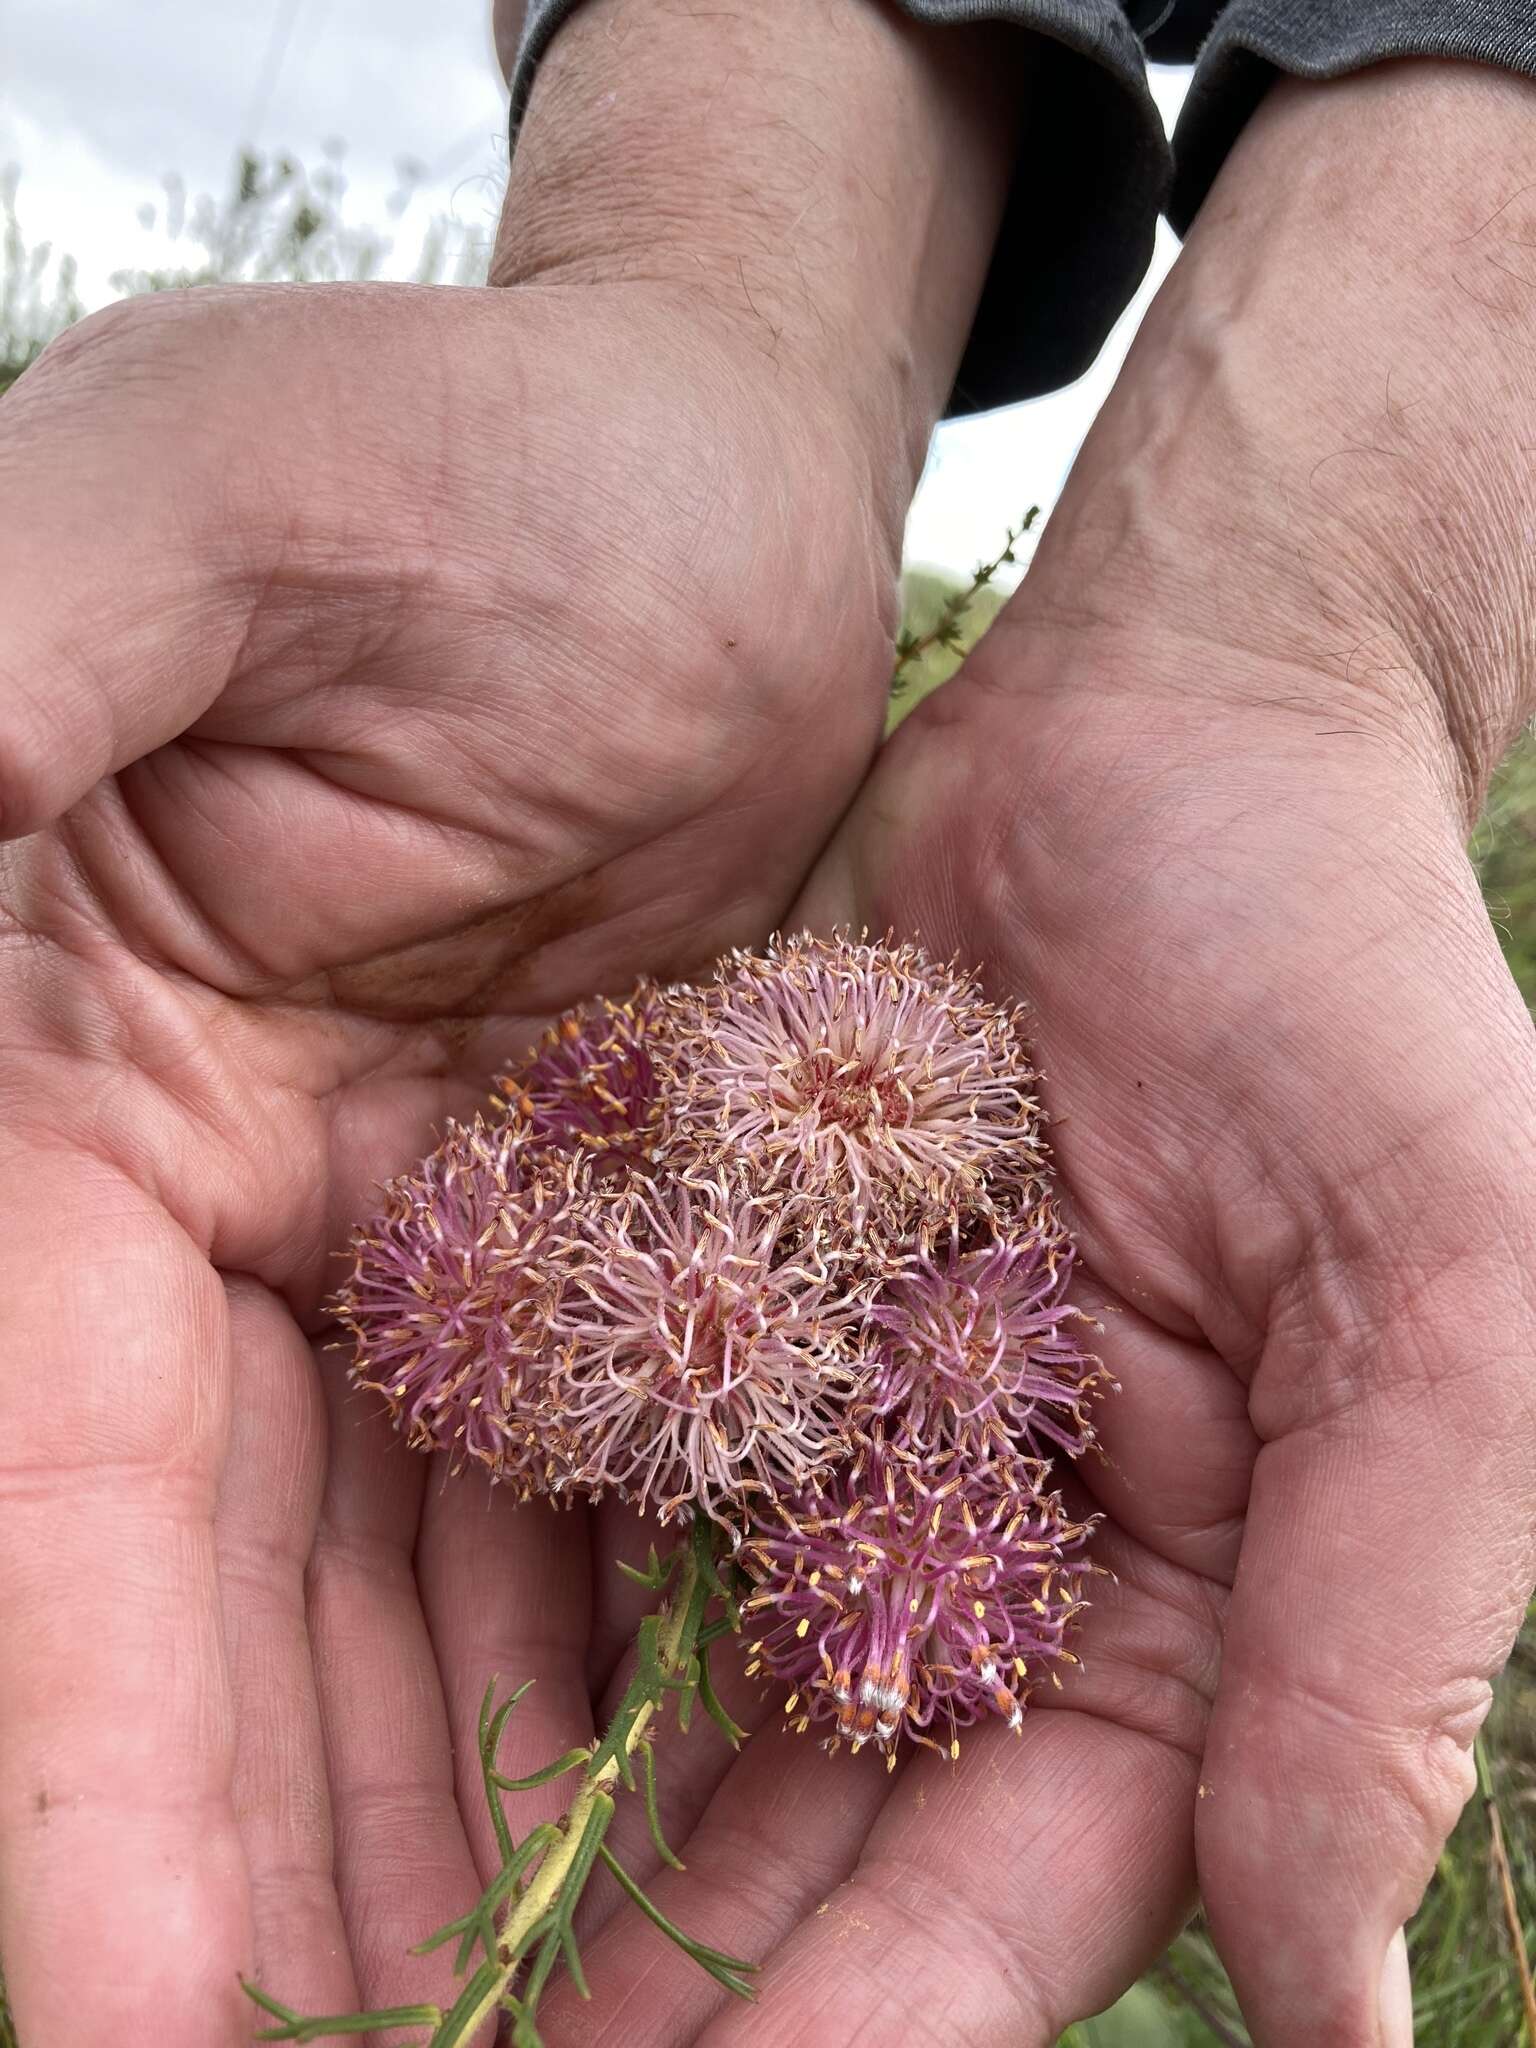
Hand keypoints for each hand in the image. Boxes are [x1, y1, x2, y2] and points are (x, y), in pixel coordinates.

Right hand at [0, 7, 1018, 2037]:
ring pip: (380, 1615)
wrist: (706, 474)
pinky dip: (570, 1695)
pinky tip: (620, 1860)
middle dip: (253, 1874)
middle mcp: (190, 1202)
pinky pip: (558, 1519)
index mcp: (50, 1078)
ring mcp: (391, 1249)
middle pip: (199, 1610)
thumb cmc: (476, 452)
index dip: (86, 1760)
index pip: (41, 1476)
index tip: (147, 2020)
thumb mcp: (198, 523)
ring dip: (416, 1846)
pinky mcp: (576, 1251)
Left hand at [514, 61, 1535, 2047]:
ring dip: (557, 1850)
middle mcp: (1010, 1554)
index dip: (864, 2024)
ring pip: (692, 1698)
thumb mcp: (1446, 1296)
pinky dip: (516, 1597)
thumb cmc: (1342, 980)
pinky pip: (611, 1481)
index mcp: (1199, 1601)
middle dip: (671, 1991)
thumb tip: (1350, 2002)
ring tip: (382, 1978)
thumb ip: (1391, 1632)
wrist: (1166, 724)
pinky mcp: (730, 1302)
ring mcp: (852, 1432)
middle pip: (826, 1837)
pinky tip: (383, 1712)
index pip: (1025, 1883)